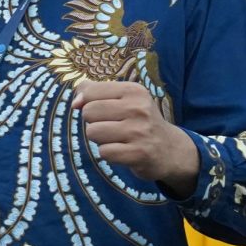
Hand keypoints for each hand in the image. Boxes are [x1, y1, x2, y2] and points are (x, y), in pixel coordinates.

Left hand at [74, 81, 198, 195]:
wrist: (170, 149)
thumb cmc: (138, 121)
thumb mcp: (122, 99)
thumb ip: (93, 92)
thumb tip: (75, 103)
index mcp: (134, 91)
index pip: (90, 92)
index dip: (88, 103)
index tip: (104, 111)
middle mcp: (138, 108)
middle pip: (88, 113)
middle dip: (94, 122)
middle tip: (114, 127)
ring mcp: (140, 131)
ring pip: (93, 132)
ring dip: (100, 139)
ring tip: (118, 139)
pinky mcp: (139, 153)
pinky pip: (104, 152)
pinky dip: (109, 154)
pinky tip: (123, 151)